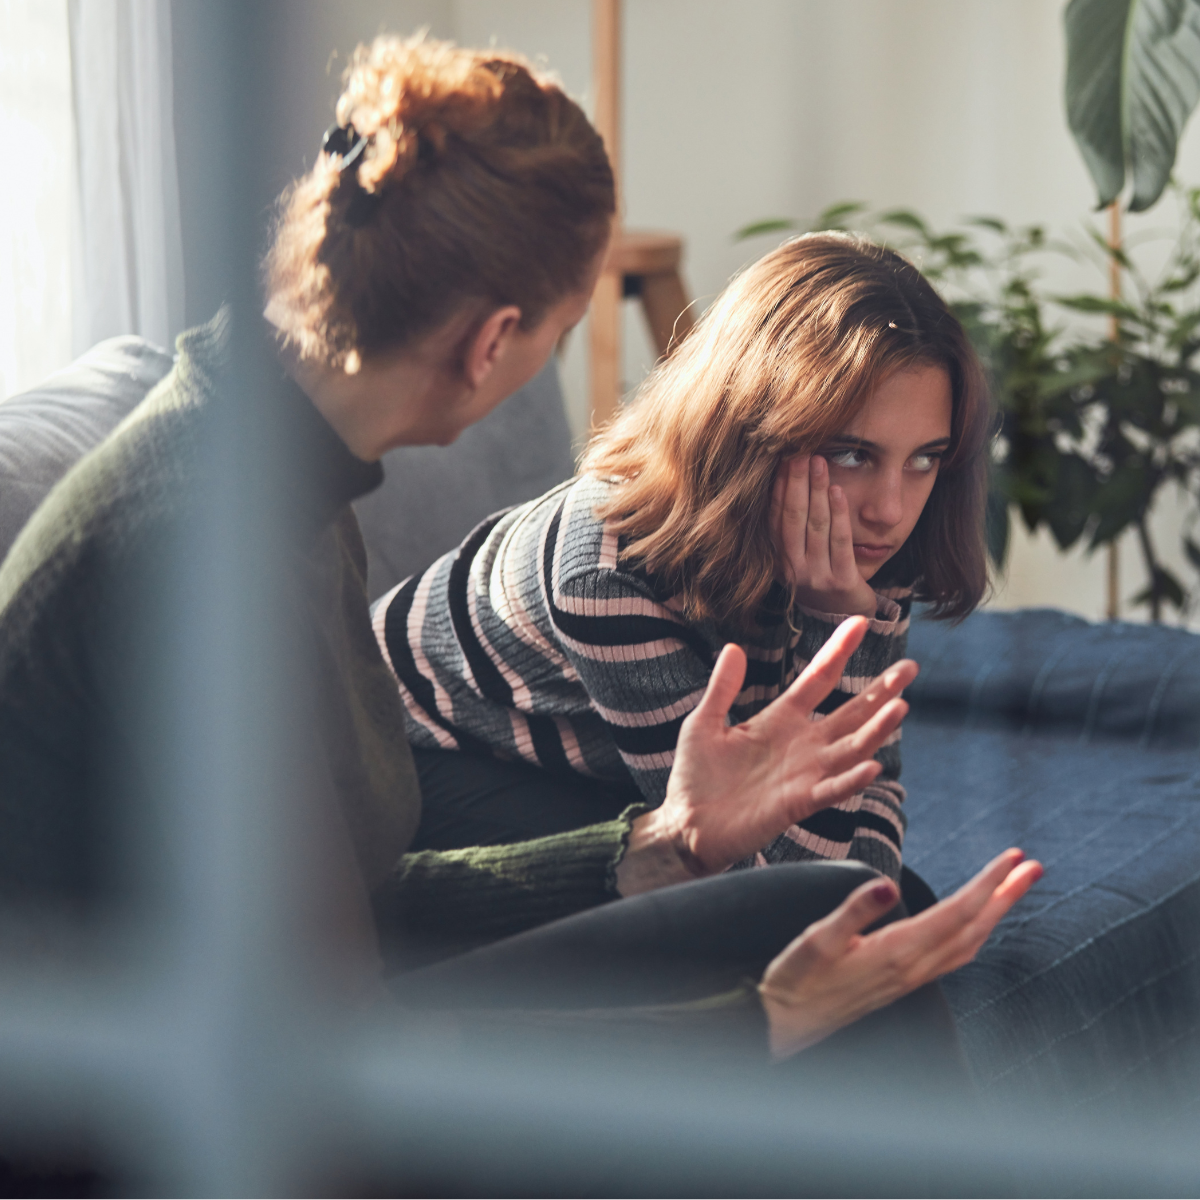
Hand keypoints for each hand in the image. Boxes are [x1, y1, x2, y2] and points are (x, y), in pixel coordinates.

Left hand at [615, 616, 917, 894]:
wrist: (687, 826)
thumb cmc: (695, 777)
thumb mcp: (704, 723)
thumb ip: (722, 688)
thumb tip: (733, 647)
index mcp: (780, 719)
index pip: (819, 678)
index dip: (839, 650)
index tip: (860, 621)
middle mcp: (802, 744)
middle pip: (851, 712)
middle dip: (881, 690)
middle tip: (912, 668)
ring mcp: (805, 773)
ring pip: (852, 747)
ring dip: (877, 730)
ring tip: (902, 707)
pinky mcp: (798, 803)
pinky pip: (832, 789)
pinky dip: (853, 778)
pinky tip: (873, 764)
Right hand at [759, 848, 1043, 1058]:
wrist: (787, 1022)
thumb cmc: (797, 979)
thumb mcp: (816, 938)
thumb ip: (854, 911)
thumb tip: (887, 885)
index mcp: (898, 952)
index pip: (958, 912)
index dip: (989, 884)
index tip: (1012, 858)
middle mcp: (914, 967)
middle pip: (975, 927)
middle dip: (1006, 895)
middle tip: (1034, 866)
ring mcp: (912, 978)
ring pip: (969, 942)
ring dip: (996, 912)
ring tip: (1013, 887)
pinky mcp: (904, 981)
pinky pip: (955, 955)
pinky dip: (975, 931)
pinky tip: (974, 923)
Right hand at [774, 455, 877, 617]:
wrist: (845, 615)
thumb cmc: (821, 575)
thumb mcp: (799, 554)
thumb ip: (791, 525)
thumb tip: (785, 476)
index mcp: (778, 560)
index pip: (775, 517)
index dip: (779, 486)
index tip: (784, 457)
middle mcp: (792, 570)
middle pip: (793, 518)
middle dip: (797, 482)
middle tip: (801, 451)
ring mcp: (816, 577)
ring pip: (815, 526)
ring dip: (817, 491)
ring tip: (820, 463)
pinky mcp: (841, 581)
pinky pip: (840, 542)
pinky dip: (839, 514)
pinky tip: (838, 491)